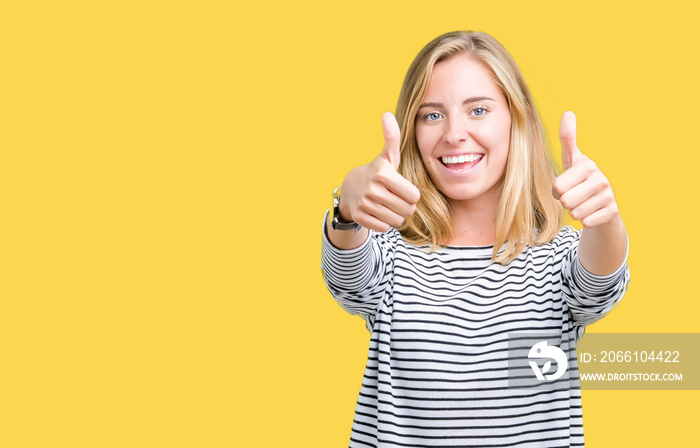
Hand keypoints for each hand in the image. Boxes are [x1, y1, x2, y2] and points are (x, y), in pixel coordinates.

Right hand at [339, 112, 420, 232]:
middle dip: (405, 206)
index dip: (411, 194)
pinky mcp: (360, 217)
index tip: (402, 189)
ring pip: (397, 220)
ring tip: (387, 205)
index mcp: (383, 174)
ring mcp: (365, 204)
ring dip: (395, 215)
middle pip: (407, 210)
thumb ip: (392, 137)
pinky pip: (385, 228)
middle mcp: (373, 189)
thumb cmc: (377, 172)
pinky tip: (378, 212)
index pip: (414, 196)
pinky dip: (384, 223)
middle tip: (395, 198)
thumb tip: (387, 113)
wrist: (349, 188)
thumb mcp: (387, 157)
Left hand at [552, 111, 619, 227]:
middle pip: (564, 199)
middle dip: (564, 201)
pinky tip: (591, 212)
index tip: (564, 177)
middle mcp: (600, 177)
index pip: (558, 184)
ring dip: (574, 212)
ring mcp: (608, 194)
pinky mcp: (612, 211)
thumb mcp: (571, 161)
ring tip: (582, 203)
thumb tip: (568, 112)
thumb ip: (567, 139)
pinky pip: (585, 222)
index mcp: (586, 164)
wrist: (603, 205)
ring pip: (574, 212)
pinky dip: (584, 220)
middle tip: (573, 195)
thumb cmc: (580, 180)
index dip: (556, 189)